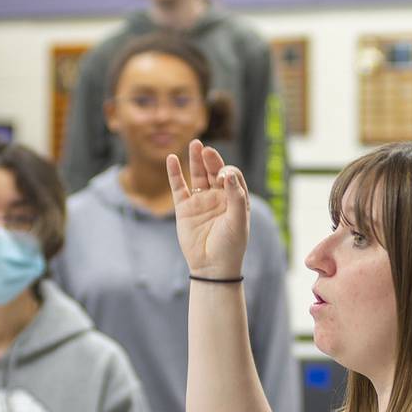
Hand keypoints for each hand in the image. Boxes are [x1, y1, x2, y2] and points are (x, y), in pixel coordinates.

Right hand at [168, 139, 250, 278]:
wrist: (212, 267)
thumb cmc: (230, 246)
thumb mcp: (238, 221)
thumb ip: (235, 197)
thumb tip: (228, 175)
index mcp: (235, 199)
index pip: (232, 176)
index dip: (228, 172)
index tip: (223, 177)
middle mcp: (218, 197)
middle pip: (214, 171)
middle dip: (212, 160)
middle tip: (207, 151)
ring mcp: (200, 201)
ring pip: (197, 175)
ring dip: (196, 160)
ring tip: (195, 144)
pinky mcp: (184, 208)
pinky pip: (178, 187)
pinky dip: (175, 173)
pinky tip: (172, 159)